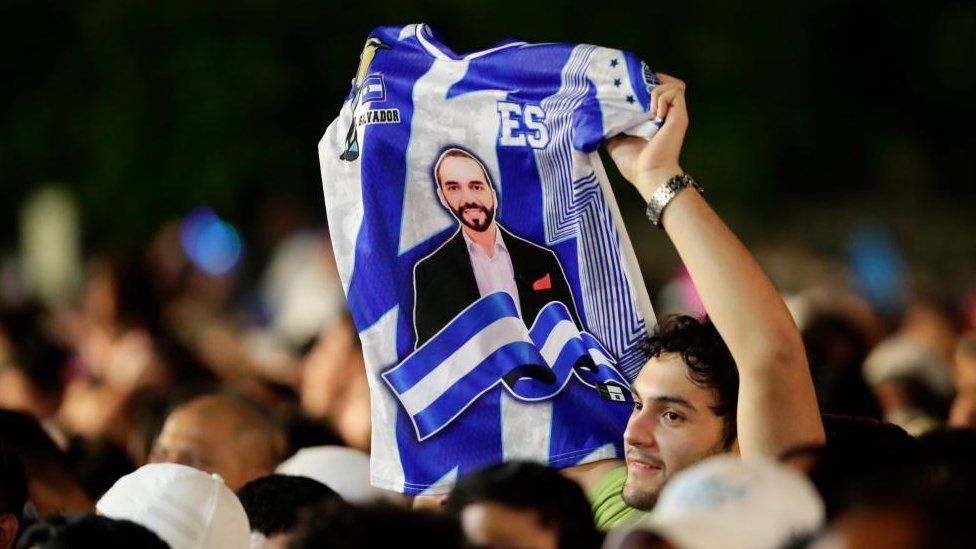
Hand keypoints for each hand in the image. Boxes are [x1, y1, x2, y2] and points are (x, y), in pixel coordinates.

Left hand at [607, 74, 688, 200]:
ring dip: (657, 91)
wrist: (648, 174)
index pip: (653, 90)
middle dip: (651, 80)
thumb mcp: (614, 143)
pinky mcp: (679, 115)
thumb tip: (596, 120)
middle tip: (637, 88)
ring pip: (672, 84)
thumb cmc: (633, 163)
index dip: (644, 83)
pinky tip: (654, 114)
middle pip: (666, 82)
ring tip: (648, 109)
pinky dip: (662, 97)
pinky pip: (675, 91)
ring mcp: (673, 113)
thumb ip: (610, 129)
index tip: (629, 84)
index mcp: (652, 119)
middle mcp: (665, 113)